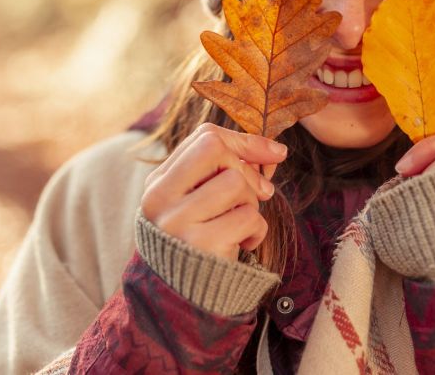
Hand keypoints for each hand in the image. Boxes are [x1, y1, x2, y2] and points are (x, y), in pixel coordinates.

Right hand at [140, 123, 286, 261]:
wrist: (182, 297)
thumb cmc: (199, 238)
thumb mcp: (200, 199)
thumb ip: (226, 170)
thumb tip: (275, 151)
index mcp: (159, 182)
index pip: (204, 137)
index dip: (244, 141)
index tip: (273, 153)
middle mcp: (160, 198)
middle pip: (216, 151)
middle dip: (247, 172)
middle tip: (253, 197)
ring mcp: (178, 222)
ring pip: (235, 183)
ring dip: (251, 203)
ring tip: (239, 222)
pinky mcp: (201, 246)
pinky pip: (248, 217)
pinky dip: (256, 230)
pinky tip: (243, 243)